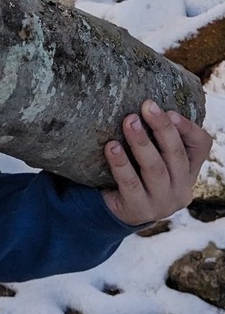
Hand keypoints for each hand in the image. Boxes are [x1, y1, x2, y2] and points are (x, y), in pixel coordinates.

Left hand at [101, 99, 212, 224]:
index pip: (201, 145)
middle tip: (146, 106)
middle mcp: (181, 187)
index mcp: (189, 169)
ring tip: (129, 121)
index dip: (188, 127)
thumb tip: (144, 103)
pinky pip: (130, 184)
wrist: (120, 209)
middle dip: (162, 128)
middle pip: (177, 154)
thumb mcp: (154, 155)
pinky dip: (121, 164)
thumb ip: (155, 135)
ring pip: (155, 169)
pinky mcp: (139, 209)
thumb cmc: (138, 172)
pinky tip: (111, 147)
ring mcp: (162, 202)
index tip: (169, 110)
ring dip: (141, 143)